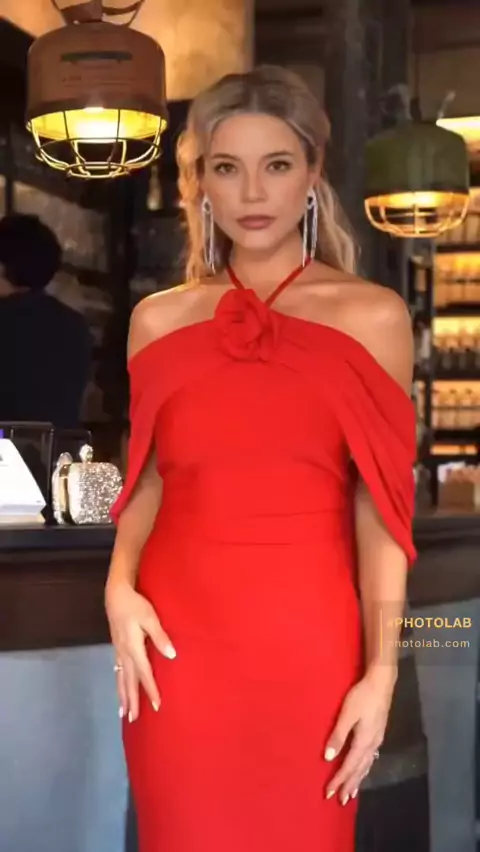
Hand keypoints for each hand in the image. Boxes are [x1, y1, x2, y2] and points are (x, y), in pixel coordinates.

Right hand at [105, 580, 176, 721]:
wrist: (115, 595)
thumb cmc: (135, 605)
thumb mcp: (150, 617)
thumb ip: (160, 636)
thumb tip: (171, 655)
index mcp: (134, 647)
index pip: (144, 673)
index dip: (151, 690)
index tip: (157, 706)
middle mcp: (124, 653)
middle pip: (128, 681)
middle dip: (133, 700)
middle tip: (134, 719)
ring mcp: (118, 651)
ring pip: (120, 678)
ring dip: (123, 696)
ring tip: (124, 713)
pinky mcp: (116, 647)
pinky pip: (117, 671)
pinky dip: (118, 684)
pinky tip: (119, 690)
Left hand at [323, 666, 396, 804]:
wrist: (382, 683)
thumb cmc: (362, 696)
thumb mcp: (347, 714)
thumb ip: (338, 735)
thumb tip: (328, 758)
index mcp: (363, 742)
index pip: (349, 766)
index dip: (338, 780)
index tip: (328, 793)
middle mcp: (372, 745)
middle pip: (359, 770)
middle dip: (349, 785)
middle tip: (340, 801)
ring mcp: (377, 739)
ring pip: (366, 765)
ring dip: (358, 780)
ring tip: (352, 793)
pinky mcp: (378, 733)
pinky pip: (371, 758)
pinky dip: (365, 768)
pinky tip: (364, 768)